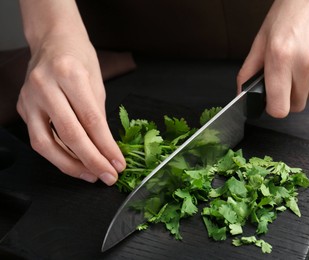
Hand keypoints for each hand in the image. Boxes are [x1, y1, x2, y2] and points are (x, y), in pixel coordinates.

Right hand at [17, 33, 124, 184]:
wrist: (53, 40)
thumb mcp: (96, 84)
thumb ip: (98, 117)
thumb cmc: (79, 58)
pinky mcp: (22, 107)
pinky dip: (57, 154)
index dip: (106, 147)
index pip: (91, 120)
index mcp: (69, 74)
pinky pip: (39, 138)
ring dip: (70, 166)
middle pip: (69, 135)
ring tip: (91, 175)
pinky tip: (74, 163)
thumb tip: (106, 149)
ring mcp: (29, 97)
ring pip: (45, 143)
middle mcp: (45, 86)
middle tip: (107, 176)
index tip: (118, 163)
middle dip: (91, 161)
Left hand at [237, 0, 308, 117]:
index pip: (279, 109)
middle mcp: (306, 63)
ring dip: (306, 83)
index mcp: (281, 58)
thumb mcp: (262, 40)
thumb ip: (249, 71)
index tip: (273, 100)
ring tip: (303, 59)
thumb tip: (242, 93)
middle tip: (287, 75)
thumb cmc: (289, 13)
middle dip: (289, 95)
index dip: (274, 107)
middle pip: (297, 105)